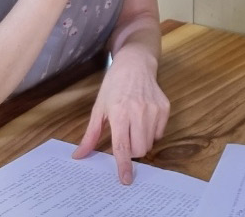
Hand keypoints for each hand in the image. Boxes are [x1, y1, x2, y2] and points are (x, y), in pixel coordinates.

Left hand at [72, 48, 169, 183]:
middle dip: (132, 153)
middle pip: (139, 149)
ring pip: (150, 143)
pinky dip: (151, 133)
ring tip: (134, 128)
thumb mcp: (99, 108)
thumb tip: (79, 155)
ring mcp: (154, 109)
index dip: (124, 166)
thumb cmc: (114, 86)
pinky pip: (159, 133)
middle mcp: (138, 112)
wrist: (135, 64)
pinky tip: (144, 119)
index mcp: (119, 113)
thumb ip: (91, 135)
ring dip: (141, 143)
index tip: (125, 180)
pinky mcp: (165, 108)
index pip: (122, 147)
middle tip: (125, 141)